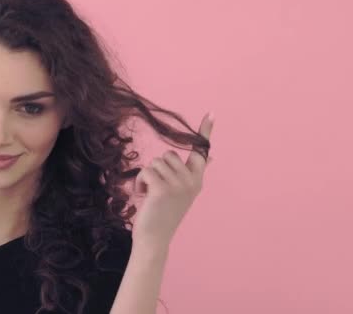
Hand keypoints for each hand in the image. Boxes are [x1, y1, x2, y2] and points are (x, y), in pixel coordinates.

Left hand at [131, 112, 214, 249]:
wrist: (154, 239)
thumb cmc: (164, 214)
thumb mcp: (182, 192)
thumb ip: (194, 173)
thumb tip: (211, 157)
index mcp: (197, 180)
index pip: (202, 152)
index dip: (205, 132)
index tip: (211, 113)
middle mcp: (192, 181)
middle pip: (169, 154)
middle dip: (158, 168)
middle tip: (157, 189)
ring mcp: (179, 185)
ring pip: (156, 162)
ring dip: (148, 176)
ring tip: (150, 194)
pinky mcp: (163, 189)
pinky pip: (147, 170)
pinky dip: (140, 182)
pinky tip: (143, 196)